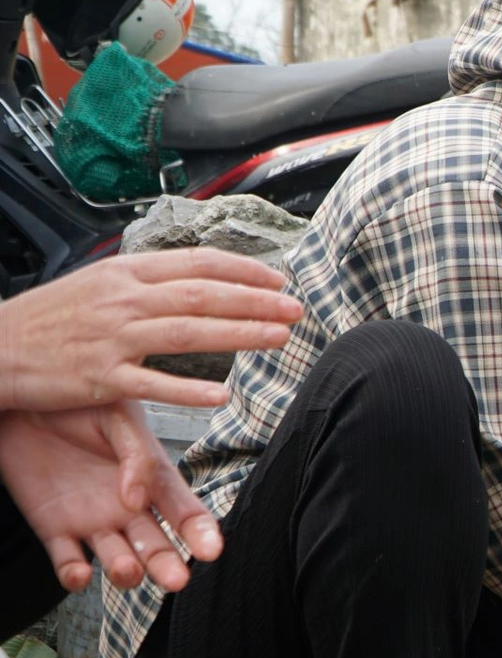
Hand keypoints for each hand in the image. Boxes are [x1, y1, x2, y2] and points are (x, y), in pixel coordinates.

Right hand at [0, 250, 302, 411]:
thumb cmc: (50, 318)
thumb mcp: (99, 281)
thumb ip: (149, 278)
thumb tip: (201, 274)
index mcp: (126, 272)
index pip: (198, 262)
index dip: (244, 269)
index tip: (279, 279)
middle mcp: (123, 301)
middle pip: (203, 295)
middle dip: (256, 300)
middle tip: (295, 308)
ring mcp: (112, 339)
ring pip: (187, 333)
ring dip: (239, 334)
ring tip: (278, 337)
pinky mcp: (99, 378)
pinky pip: (151, 384)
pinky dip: (187, 390)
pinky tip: (220, 395)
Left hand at [0, 404, 222, 592]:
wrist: (24, 400)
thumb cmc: (79, 402)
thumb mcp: (119, 417)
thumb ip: (138, 455)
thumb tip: (137, 501)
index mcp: (152, 479)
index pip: (185, 511)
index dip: (201, 533)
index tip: (211, 552)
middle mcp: (128, 507)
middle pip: (156, 546)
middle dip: (168, 565)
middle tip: (176, 580)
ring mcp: (92, 521)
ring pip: (118, 559)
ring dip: (126, 572)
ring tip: (127, 569)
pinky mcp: (54, 529)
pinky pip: (67, 562)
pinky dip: (74, 575)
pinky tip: (80, 573)